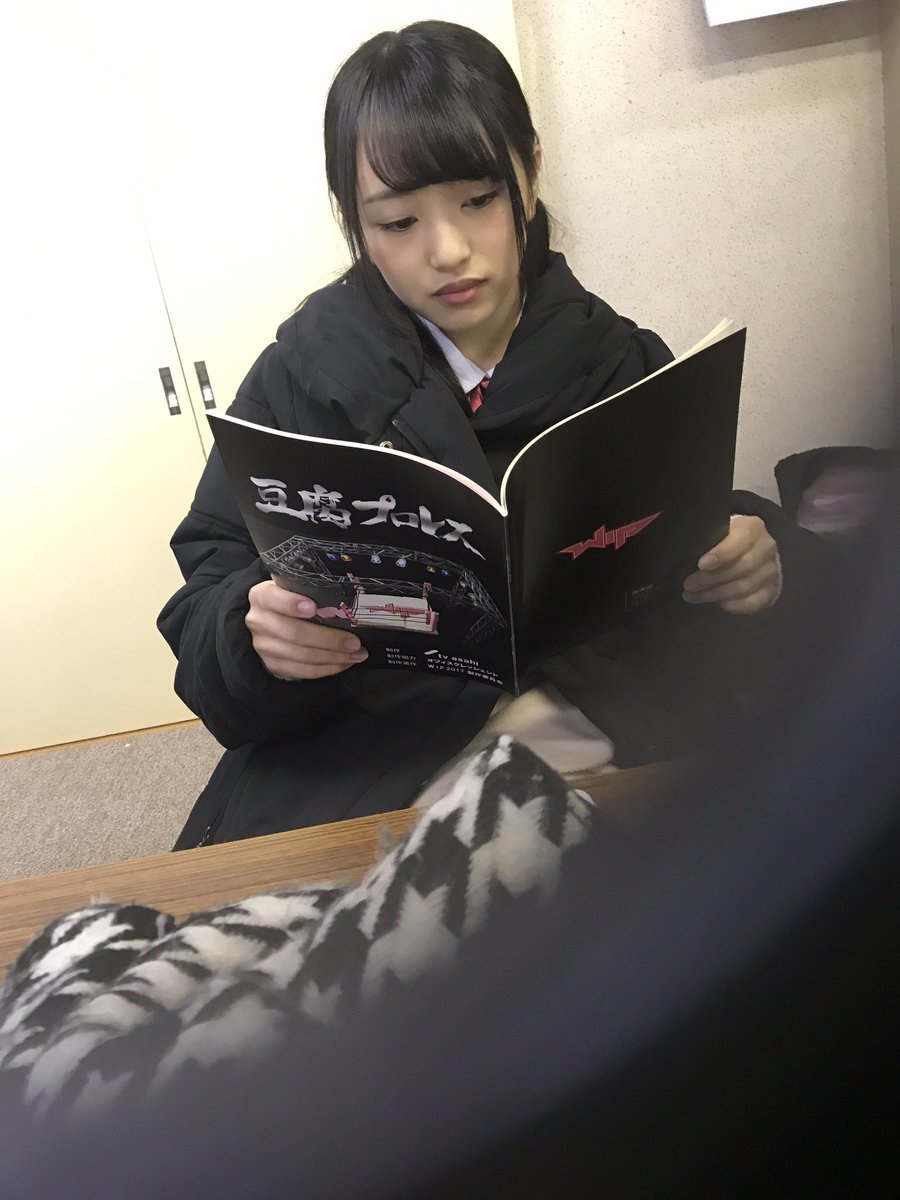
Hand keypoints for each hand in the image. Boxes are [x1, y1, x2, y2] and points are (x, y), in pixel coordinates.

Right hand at [245, 581, 367, 679]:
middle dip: (329, 639)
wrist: (271, 622)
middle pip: (294, 633)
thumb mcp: (294, 589)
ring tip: (356, 653)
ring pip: (302, 656)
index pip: (272, 598)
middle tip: (354, 642)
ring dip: (334, 657)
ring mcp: (263, 646)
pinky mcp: (273, 665)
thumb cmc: (291, 601)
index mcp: (262, 596)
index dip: (291, 603)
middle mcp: (258, 621)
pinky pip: (303, 671)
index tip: (313, 607)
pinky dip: (327, 668)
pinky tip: (344, 662)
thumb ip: (312, 592)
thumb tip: (348, 601)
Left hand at [682, 516, 780, 614]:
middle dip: (712, 578)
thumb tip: (683, 552)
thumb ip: (706, 539)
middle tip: (688, 585)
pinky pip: (753, 603)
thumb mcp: (716, 533)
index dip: (722, 553)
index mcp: (753, 528)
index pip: (742, 539)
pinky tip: (716, 604)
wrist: (748, 553)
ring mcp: (771, 571)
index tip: (701, 564)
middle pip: (743, 566)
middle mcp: (767, 548)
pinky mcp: (771, 591)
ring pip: (745, 587)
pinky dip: (732, 605)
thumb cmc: (724, 541)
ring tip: (693, 595)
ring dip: (715, 594)